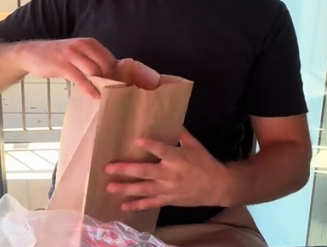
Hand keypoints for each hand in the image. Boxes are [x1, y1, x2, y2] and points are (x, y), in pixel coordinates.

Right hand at [14, 38, 116, 98]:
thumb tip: (111, 74)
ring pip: (94, 71)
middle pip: (105, 64)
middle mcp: (82, 45)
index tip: (120, 85)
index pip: (110, 57)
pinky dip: (89, 88)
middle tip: (115, 94)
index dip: (117, 72)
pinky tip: (95, 97)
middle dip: (111, 79)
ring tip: (107, 97)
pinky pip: (80, 78)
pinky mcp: (62, 65)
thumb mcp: (77, 52)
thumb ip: (92, 59)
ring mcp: (72, 54)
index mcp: (89, 42)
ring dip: (102, 85)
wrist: (32, 53)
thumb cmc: (58, 55)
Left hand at [105, 129, 229, 211]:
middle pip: (145, 172)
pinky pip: (150, 203)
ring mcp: (168, 189)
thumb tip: (169, 119)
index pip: (162, 151)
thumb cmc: (205, 162)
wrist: (218, 186)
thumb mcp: (194, 145)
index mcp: (178, 158)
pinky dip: (137, 206)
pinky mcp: (168, 200)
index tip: (137, 141)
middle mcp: (171, 174)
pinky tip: (124, 206)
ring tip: (110, 186)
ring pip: (144, 189)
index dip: (150, 146)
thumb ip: (180, 133)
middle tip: (109, 168)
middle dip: (126, 170)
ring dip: (126, 188)